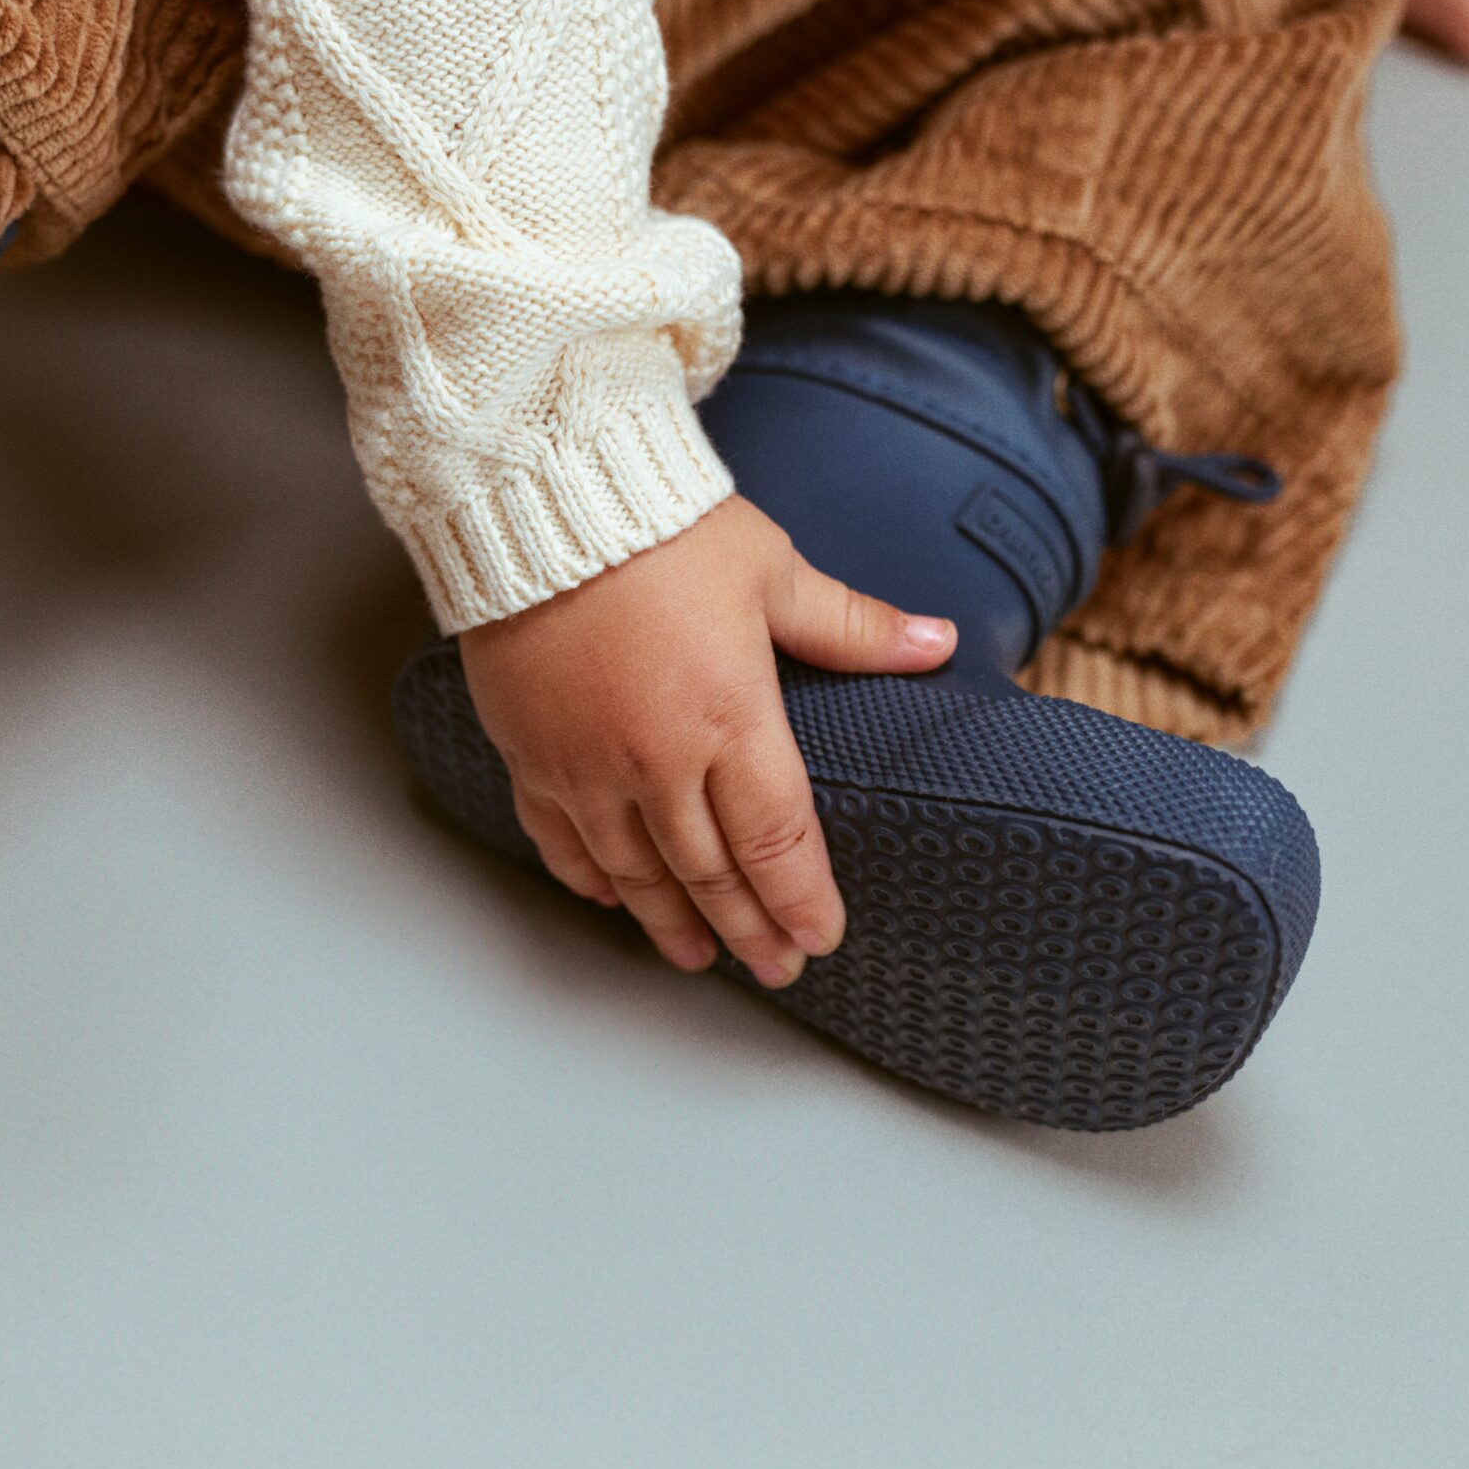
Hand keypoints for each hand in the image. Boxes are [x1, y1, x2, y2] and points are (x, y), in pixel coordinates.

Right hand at [458, 496, 954, 987]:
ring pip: (634, 871)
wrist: (540, 500)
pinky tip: (609, 897)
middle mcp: (657, 761)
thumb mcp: (772, 571)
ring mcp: (587, 766)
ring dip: (670, 921)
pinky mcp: (531, 752)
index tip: (820, 939)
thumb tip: (937, 641)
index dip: (801, 903)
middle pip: (709, 874)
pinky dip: (588, 875)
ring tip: (696, 955)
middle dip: (748, 931)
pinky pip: (559, 837)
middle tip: (773, 968)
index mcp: (730, 720)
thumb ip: (851, 627)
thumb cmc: (662, 530)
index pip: (778, 844)